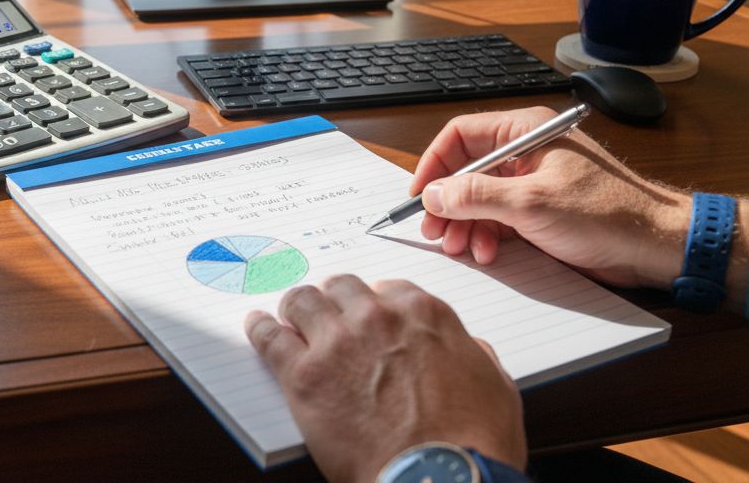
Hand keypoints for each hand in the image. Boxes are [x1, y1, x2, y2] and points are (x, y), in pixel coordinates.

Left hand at [245, 276, 525, 482]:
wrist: (439, 480)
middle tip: (326, 314)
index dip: (373, 302)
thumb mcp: (495, 386)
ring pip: (301, 301)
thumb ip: (473, 354)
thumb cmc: (472, 443)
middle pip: (340, 288)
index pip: (387, 288)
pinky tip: (256, 326)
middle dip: (333, 300)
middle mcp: (377, 316)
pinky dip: (260, 328)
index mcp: (424, 314)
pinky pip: (269, 336)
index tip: (365, 312)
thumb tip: (467, 346)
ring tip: (289, 316)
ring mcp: (337, 342)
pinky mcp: (304, 374)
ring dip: (297, 309)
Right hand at [409, 107, 688, 287]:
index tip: (420, 194)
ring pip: (479, 197)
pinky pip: (498, 217)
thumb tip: (432, 194)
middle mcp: (526, 151)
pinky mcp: (540, 209)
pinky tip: (486, 252)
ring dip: (465, 224)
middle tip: (434, 230)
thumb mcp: (530, 204)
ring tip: (460, 248)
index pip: (461, 135)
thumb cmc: (605, 213)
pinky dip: (486, 234)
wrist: (654, 245)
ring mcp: (533, 181)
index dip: (434, 164)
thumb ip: (474, 196)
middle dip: (448, 202)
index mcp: (525, 132)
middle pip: (466, 169)